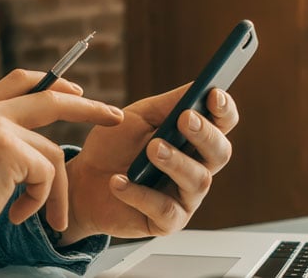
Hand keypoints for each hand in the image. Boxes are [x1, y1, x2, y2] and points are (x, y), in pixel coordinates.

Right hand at [0, 69, 123, 237]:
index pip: (20, 80)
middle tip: (116, 117)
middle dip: (90, 108)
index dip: (53, 82)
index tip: (77, 89)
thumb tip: (39, 152)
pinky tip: (16, 215)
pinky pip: (46, 176)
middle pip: (52, 99)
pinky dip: (39, 202)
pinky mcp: (9, 150)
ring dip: (54, 192)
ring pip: (52, 154)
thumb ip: (0, 144)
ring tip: (45, 218)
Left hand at [61, 85, 239, 243]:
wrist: (83, 182)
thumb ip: (168, 105)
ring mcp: (185, 197)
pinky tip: (119, 181)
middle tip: (184, 120)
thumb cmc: (114, 147)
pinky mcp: (167, 222)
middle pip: (220, 152)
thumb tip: (199, 87)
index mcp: (194, 138)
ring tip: (152, 149)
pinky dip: (140, 194)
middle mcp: (197, 167)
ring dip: (175, 162)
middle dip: (205, 134)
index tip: (214, 94)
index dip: (224, 110)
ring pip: (197, 181)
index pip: (223, 123)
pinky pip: (165, 210)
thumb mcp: (138, 117)